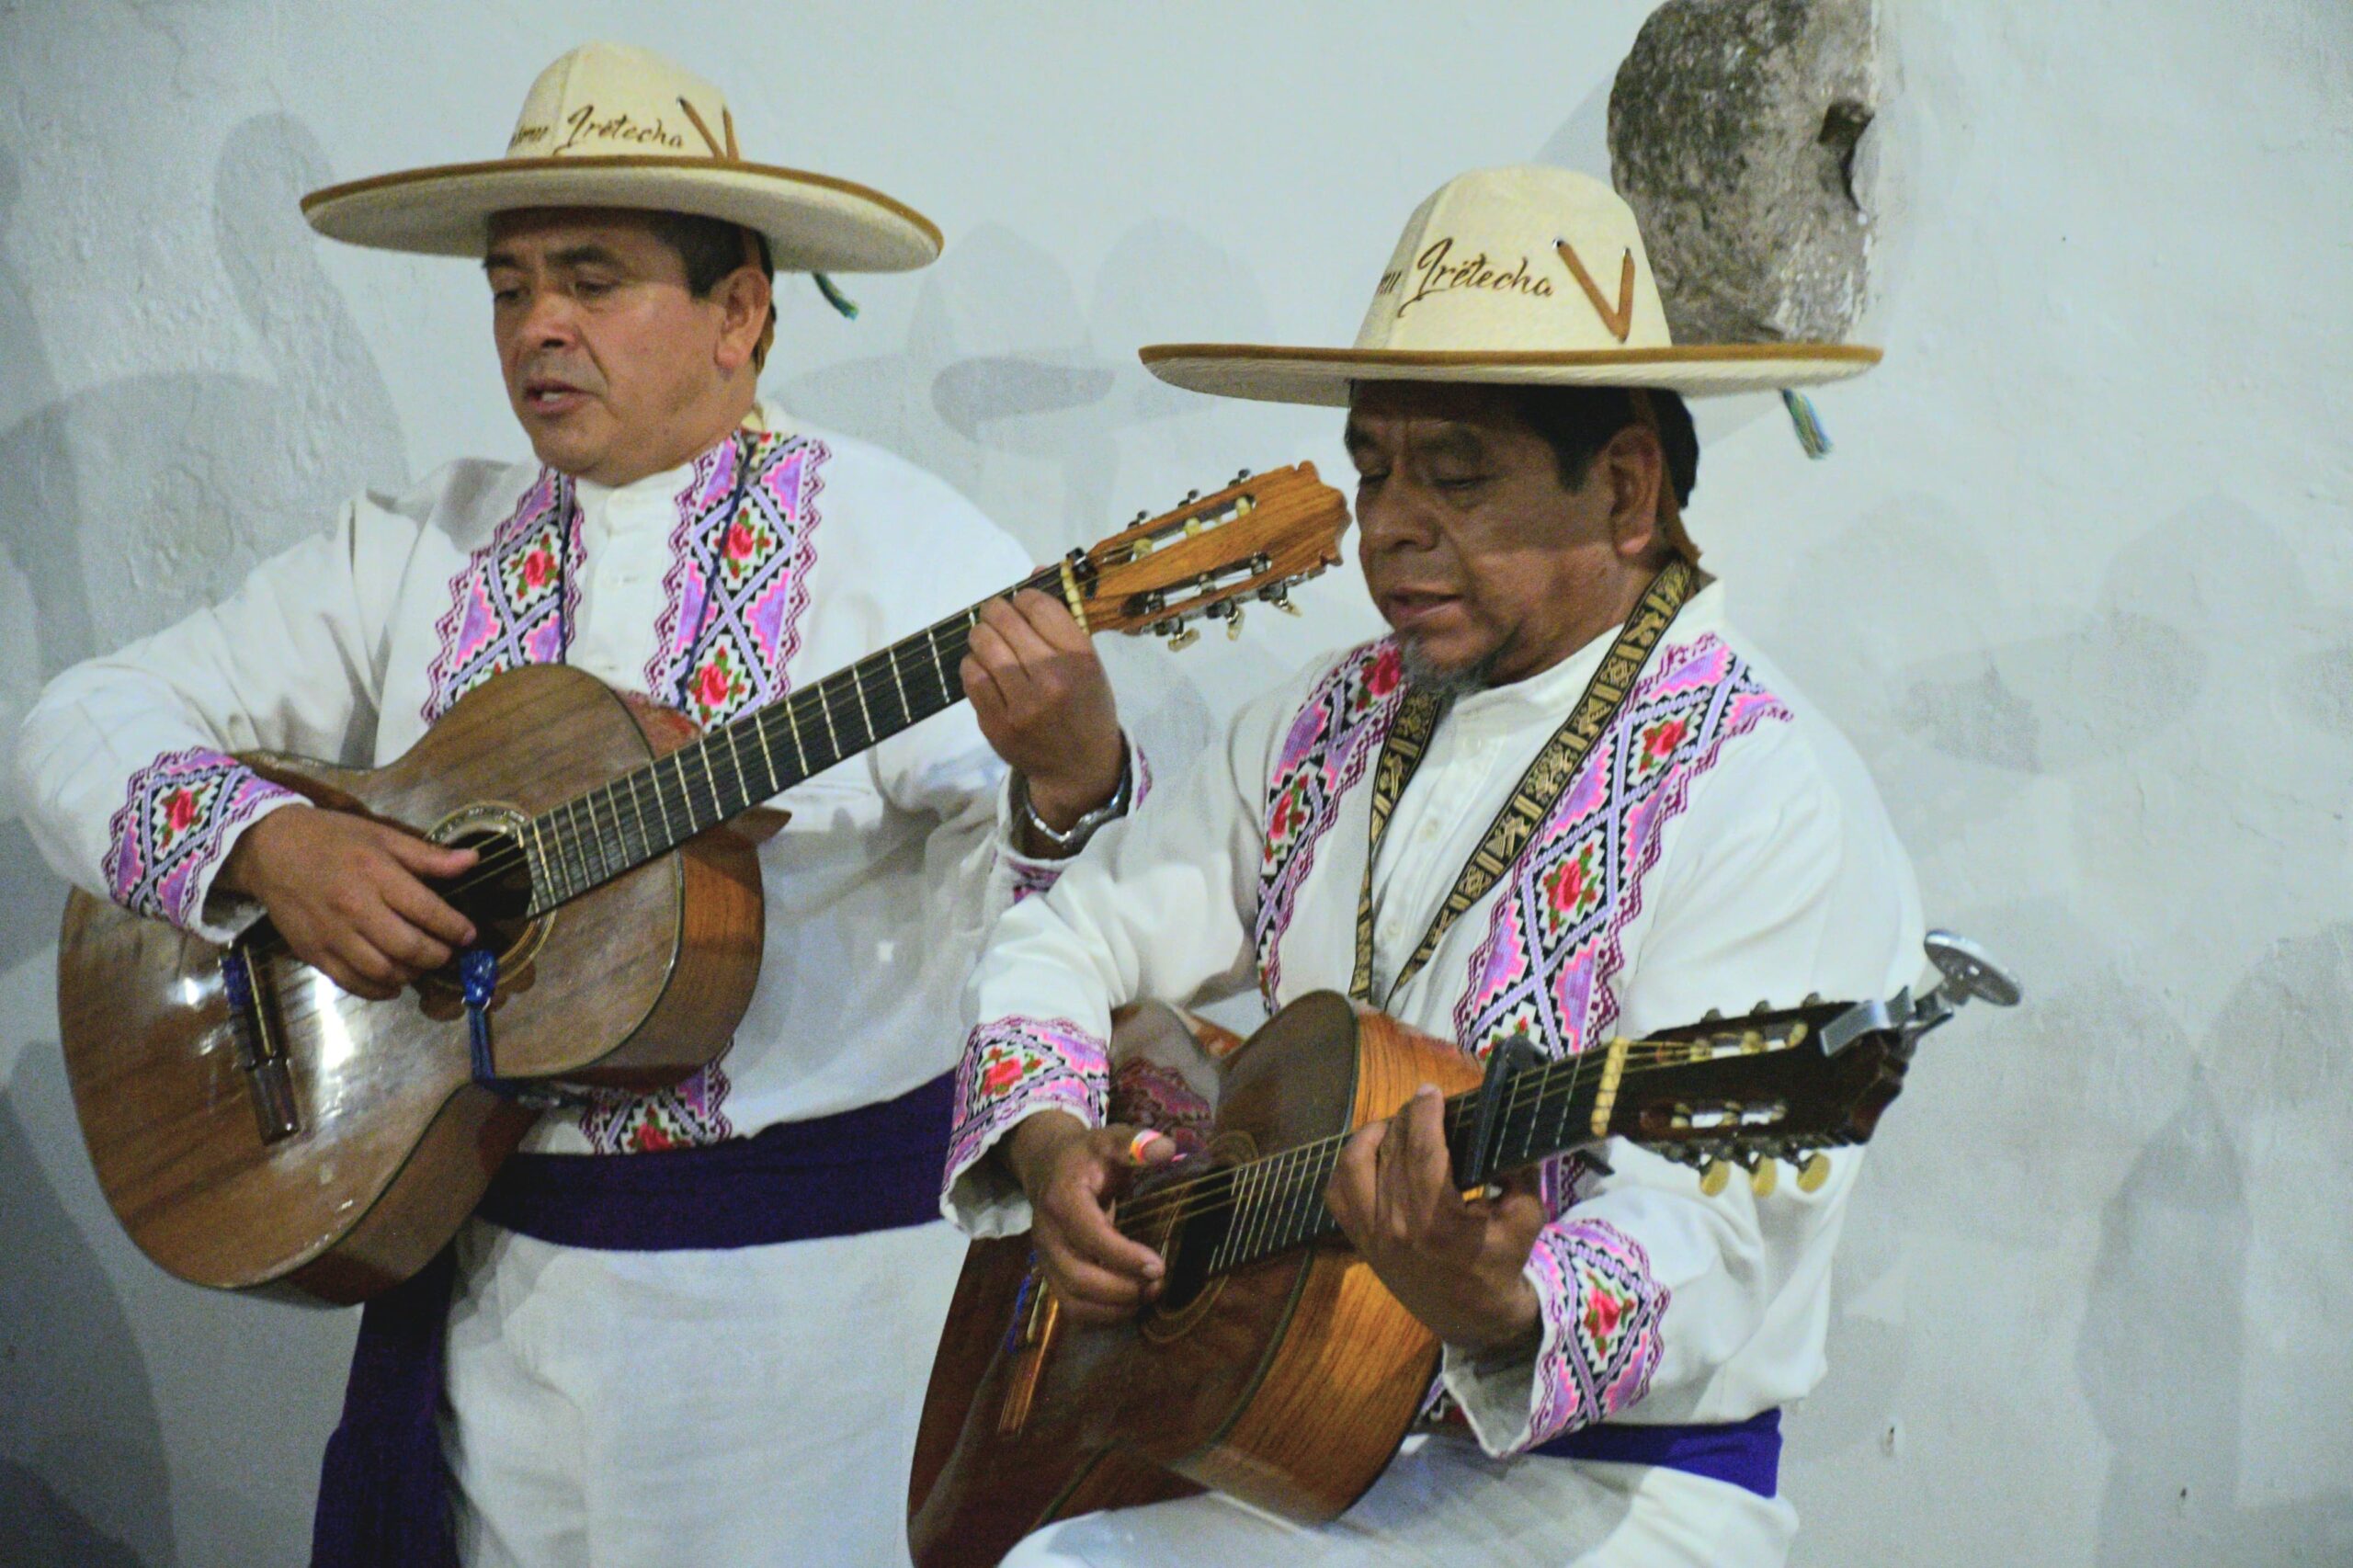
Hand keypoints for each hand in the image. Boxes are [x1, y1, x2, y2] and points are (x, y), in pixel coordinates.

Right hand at [217, 805, 478, 1000]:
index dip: (455, 928)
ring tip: (422, 966)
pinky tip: (393, 983)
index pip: (427, 910)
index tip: (470, 935)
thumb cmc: (332, 839)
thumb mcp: (381, 835)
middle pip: (408, 947)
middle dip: (438, 956)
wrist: (270, 850)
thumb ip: (427, 855)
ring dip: (411, 974)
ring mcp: (332, 935)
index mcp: (375, 875)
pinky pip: (352, 982)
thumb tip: (472, 861)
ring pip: (382, 971)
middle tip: (448, 954)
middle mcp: (355, 909)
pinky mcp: (313, 953)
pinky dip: (378, 990)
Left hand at [961, 590, 1122, 832]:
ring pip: (983, 644)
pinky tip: (983, 666)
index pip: (1039, 606)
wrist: (1079, 767)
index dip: (1025, 597)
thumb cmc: (1087, 706)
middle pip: (1005, 621)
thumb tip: (1033, 570)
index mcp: (1080, 659)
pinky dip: (972, 663)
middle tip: (996, 615)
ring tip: (988, 639)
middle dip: (996, 611)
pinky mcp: (996, 724)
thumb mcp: (1088, 662)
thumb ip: (1061, 619)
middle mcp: (1051, 679)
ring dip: (981, 635)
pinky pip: (971, 676)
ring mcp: (1021, 705)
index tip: (1022, 604)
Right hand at [1004, 1110, 1175, 1324]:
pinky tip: (1131, 1304)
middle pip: (1078, 1277)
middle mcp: (1047, 1234)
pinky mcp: (1051, 1275)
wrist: (1050, 1167)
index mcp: (1062, 1199)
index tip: (1158, 1266)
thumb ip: (1135, 1143)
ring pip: (1073, 1300)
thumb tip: (1165, 1149)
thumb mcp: (1111, 1140)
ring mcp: (1046, 1259)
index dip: (1123, 1256)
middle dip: (1122, 1289)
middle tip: (1158, 1283)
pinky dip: (1102, 1315)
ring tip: (1148, 1296)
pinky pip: (1071, 1309)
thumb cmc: (1088, 1156)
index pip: (1089, 1236)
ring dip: (1114, 1308)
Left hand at [1326, 1084, 1547, 1355]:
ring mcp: (1371, 1235)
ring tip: (1395, 1125)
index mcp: (1437, 1222)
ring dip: (1373, 1135)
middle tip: (1423, 1104)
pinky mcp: (1359, 1240)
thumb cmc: (1501, 1263)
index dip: (1424, 1112)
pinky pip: (1337, 1191)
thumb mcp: (1526, 1217)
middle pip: (1391, 1150)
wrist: (1472, 1318)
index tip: (1430, 1090)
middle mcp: (1396, 1226)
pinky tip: (1371, 1153)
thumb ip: (1519, 1171)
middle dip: (1406, 1117)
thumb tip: (1503, 1124)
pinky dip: (1348, 1165)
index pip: (1421, 1150)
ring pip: (1354, 1164)